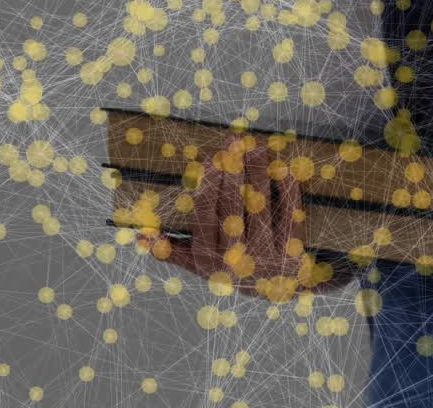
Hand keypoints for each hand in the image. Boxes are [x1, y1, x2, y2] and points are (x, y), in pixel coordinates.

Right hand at [138, 136, 306, 300]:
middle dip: (234, 170)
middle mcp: (235, 259)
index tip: (213, 155)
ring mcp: (265, 256)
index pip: (205, 212)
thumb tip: (141, 236)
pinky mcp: (291, 250)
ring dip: (259, 173)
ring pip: (260, 206)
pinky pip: (289, 213)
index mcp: (207, 257)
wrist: (275, 289)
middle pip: (233, 206)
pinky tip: (282, 167)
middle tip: (235, 143)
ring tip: (257, 147)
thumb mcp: (198, 263)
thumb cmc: (230, 266)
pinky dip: (286, 188)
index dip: (209, 181)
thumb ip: (171, 249)